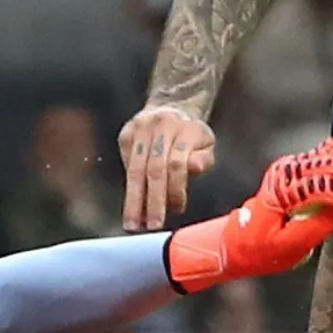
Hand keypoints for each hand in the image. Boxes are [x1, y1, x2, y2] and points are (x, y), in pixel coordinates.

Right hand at [118, 106, 217, 230]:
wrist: (171, 106)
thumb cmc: (192, 135)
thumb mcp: (206, 144)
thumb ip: (203, 159)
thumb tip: (192, 167)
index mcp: (185, 128)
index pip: (178, 164)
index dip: (176, 189)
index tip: (177, 209)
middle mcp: (160, 125)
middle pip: (154, 168)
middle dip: (153, 200)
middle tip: (152, 226)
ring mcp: (139, 128)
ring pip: (135, 169)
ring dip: (134, 200)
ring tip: (132, 224)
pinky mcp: (125, 134)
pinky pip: (127, 165)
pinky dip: (132, 186)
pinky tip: (135, 203)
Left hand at [164, 122, 332, 293]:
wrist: (237, 242)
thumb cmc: (259, 249)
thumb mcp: (287, 248)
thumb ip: (314, 229)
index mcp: (282, 192)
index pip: (324, 187)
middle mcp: (286, 173)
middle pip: (330, 166)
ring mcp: (291, 167)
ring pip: (331, 157)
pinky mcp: (297, 168)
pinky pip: (324, 151)